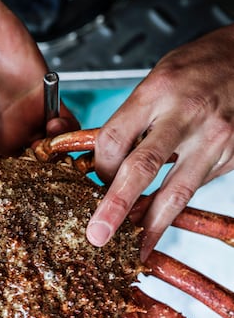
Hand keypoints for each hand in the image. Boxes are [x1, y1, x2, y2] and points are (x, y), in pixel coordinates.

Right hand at [0, 0, 77, 192]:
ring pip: (46, 156)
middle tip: (42, 189)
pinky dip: (66, 132)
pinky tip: (57, 128)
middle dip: (35, 185)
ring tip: (49, 156)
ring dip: (53, 161)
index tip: (12, 207)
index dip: (1, 198)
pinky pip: (62, 126)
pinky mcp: (42, 102)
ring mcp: (21, 123)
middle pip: (23, 176)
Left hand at [86, 24, 233, 258]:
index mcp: (157, 91)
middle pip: (141, 169)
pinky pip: (194, 188)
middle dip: (115, 206)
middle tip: (99, 234)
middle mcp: (185, 114)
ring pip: (175, 192)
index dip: (100, 167)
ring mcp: (212, 138)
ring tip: (135, 248)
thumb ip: (133, 122)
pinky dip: (174, 208)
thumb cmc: (197, 69)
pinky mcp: (229, 156)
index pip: (114, 139)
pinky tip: (161, 220)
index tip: (96, 182)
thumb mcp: (157, 81)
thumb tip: (106, 166)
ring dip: (151, 225)